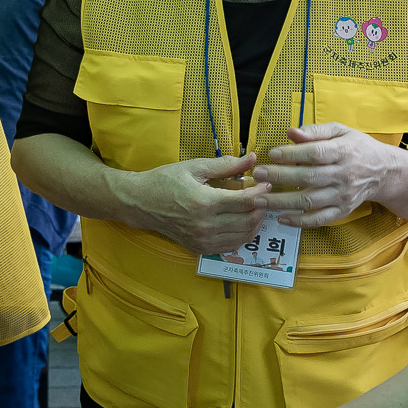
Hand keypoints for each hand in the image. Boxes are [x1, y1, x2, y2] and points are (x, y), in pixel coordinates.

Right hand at [125, 153, 271, 256]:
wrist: (140, 203)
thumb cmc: (165, 180)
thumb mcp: (194, 167)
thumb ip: (226, 165)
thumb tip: (252, 159)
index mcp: (204, 202)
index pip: (245, 202)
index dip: (261, 193)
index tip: (266, 183)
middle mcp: (205, 225)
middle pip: (248, 221)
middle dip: (261, 208)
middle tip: (263, 196)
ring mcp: (202, 240)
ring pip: (242, 236)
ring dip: (255, 223)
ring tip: (255, 208)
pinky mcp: (199, 248)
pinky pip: (230, 246)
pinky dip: (242, 235)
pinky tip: (241, 222)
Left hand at [254, 125, 397, 228]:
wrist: (384, 172)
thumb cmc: (357, 147)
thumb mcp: (341, 131)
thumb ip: (316, 131)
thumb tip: (291, 132)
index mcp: (344, 152)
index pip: (315, 153)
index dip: (292, 154)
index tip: (272, 153)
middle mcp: (344, 175)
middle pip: (308, 177)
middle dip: (280, 177)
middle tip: (257, 175)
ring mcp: (343, 196)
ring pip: (309, 201)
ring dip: (282, 202)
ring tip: (258, 199)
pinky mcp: (342, 211)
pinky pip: (319, 219)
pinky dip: (299, 222)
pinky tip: (280, 218)